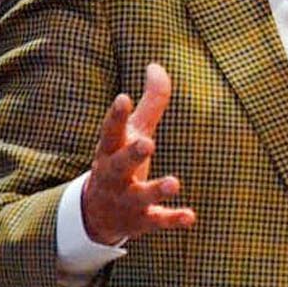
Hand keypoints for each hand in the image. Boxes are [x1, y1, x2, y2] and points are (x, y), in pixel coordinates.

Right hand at [81, 63, 194, 244]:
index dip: (116, 115)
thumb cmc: (120, 162)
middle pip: (120, 164)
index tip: (123, 97)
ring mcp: (127, 200)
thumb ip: (150, 102)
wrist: (97, 216)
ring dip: (157, 189)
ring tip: (175, 182)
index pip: (111, 131)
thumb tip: (156, 65)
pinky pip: (157, 221)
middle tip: (147, 143)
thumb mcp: (133, 132)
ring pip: (140, 196)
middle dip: (132, 154)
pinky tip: (190, 216)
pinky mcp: (141, 220)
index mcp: (111, 151)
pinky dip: (172, 219)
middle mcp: (115, 176)